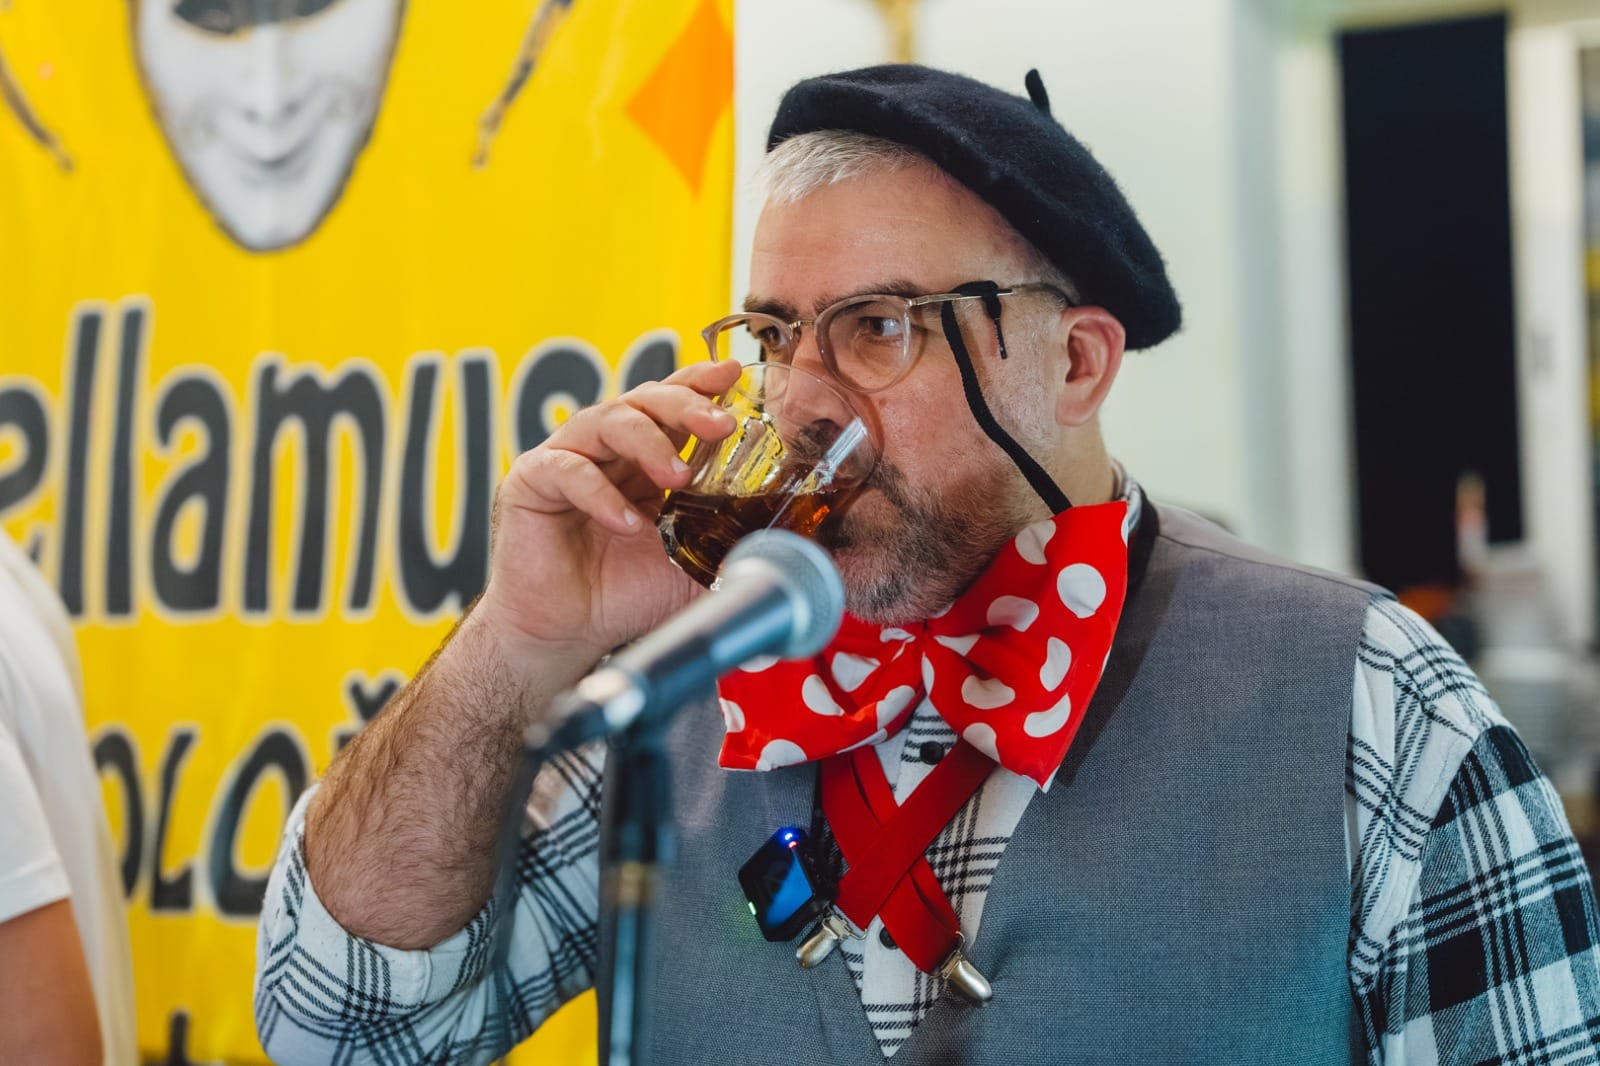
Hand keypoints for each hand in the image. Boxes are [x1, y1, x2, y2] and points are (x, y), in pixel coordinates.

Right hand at [476, 358, 742, 667]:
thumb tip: (795, 546)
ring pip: (606, 421)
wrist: (570, 636)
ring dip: (648, 443)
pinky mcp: (530, 482)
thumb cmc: (626, 596)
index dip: (700, 383)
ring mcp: (567, 459)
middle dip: (686, 405)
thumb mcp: (694, 566)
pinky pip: (567, 471)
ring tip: (677, 476)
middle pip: (644, 401)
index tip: (733, 375)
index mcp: (646, 458)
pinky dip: (600, 493)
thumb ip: (733, 546)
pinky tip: (627, 522)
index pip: (673, 405)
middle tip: (719, 424)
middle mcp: (607, 449)